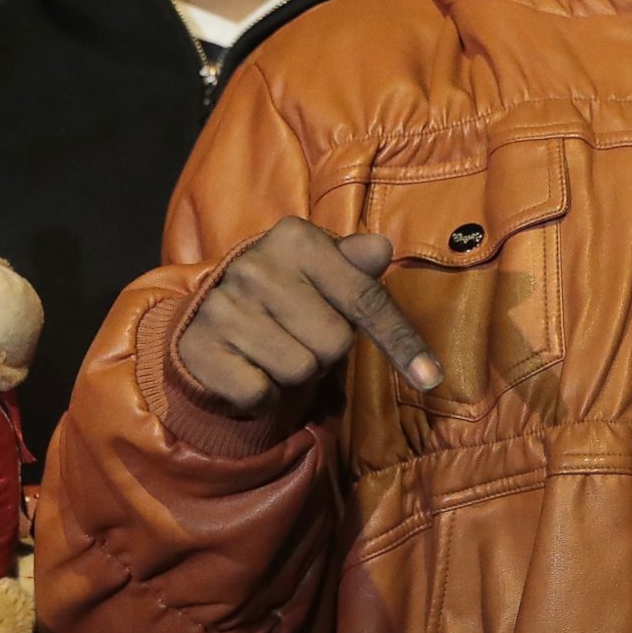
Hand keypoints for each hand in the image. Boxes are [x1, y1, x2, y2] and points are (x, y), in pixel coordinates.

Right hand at [176, 217, 440, 416]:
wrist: (206, 313)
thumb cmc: (285, 291)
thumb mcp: (322, 268)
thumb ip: (356, 264)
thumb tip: (381, 248)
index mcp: (295, 238)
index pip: (365, 299)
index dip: (401, 342)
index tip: (431, 378)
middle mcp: (255, 266)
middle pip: (334, 343)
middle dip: (325, 350)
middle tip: (300, 331)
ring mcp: (224, 306)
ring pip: (299, 371)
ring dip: (293, 372)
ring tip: (272, 347)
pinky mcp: (200, 348)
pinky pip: (260, 393)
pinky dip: (261, 393)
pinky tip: (248, 365)